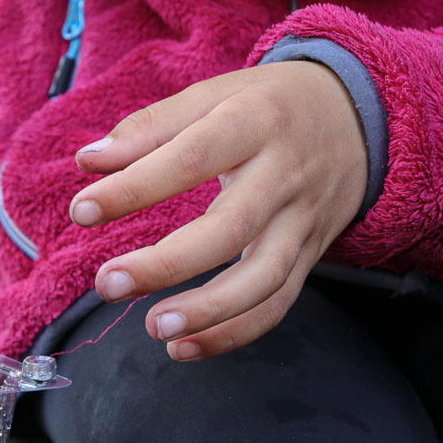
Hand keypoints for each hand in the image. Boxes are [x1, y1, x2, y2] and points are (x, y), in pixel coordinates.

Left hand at [69, 61, 367, 359]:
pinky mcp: (311, 256)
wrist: (361, 116)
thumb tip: (87, 160)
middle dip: (167, 264)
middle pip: (231, 228)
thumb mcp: (214, 94)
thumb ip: (149, 127)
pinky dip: (233, 333)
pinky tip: (183, 348)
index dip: (136, 188)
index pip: (192, 156)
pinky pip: (277, 304)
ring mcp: (303, 220)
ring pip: (264, 277)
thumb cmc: (267, 105)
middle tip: (107, 284)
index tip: (80, 212)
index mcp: (254, 122)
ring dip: (209, 312)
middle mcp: (284, 174)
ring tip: (153, 329)